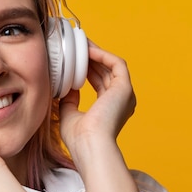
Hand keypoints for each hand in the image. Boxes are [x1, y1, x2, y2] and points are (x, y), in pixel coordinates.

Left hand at [59, 42, 138, 191]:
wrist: (91, 147)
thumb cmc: (80, 140)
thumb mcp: (69, 116)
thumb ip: (69, 101)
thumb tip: (66, 87)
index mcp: (111, 109)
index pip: (100, 82)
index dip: (87, 69)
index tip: (73, 60)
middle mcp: (121, 101)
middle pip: (106, 71)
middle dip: (90, 58)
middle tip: (75, 47)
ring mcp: (125, 94)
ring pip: (111, 65)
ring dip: (96, 53)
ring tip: (79, 44)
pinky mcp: (125, 88)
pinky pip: (116, 63)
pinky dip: (102, 55)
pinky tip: (87, 51)